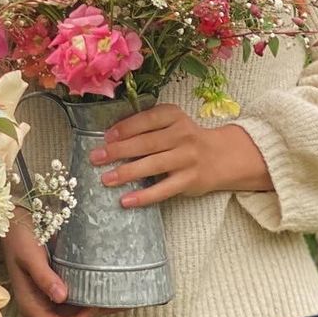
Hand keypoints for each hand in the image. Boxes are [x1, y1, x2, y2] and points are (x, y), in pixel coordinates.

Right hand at [1, 209, 111, 316]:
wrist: (14, 219)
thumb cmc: (18, 238)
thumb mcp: (29, 256)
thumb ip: (44, 277)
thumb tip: (62, 297)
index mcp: (31, 305)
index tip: (95, 304)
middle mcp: (41, 305)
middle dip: (93, 315)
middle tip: (114, 297)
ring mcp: (49, 296)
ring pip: (76, 312)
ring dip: (95, 305)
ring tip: (115, 291)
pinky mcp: (56, 284)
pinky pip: (76, 296)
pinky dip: (90, 293)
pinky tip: (103, 282)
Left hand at [92, 103, 272, 207]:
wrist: (222, 156)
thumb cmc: (186, 139)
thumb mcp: (171, 124)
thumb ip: (147, 127)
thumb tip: (110, 138)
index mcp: (174, 116)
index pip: (146, 120)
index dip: (125, 128)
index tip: (106, 137)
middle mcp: (182, 135)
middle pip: (146, 143)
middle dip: (118, 151)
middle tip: (95, 157)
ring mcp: (187, 158)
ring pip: (152, 165)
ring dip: (126, 173)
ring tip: (105, 179)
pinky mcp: (190, 180)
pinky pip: (164, 189)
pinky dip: (144, 196)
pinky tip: (126, 201)